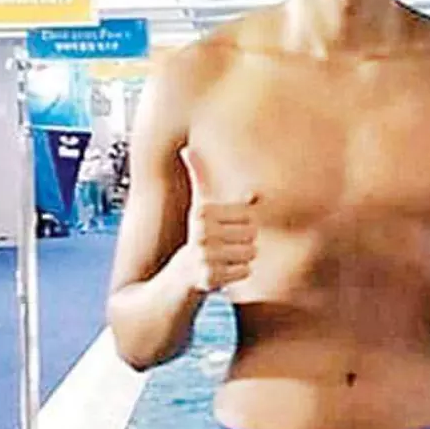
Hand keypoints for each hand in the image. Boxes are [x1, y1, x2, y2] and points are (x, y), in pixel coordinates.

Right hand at [180, 147, 258, 293]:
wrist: (177, 279)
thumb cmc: (196, 239)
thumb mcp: (198, 208)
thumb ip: (200, 179)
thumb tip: (187, 148)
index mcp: (201, 212)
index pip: (249, 213)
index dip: (243, 224)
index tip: (224, 230)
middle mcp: (200, 232)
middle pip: (252, 234)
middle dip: (244, 243)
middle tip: (224, 248)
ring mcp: (203, 256)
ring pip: (251, 253)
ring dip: (242, 260)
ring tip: (223, 260)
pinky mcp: (208, 278)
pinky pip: (244, 271)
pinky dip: (238, 274)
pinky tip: (222, 274)